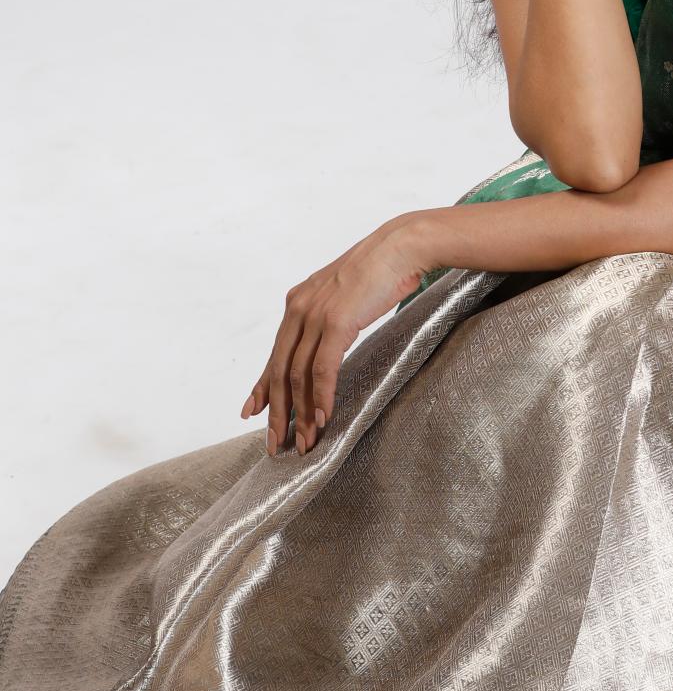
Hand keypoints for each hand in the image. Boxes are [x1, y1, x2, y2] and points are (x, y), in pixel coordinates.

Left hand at [240, 215, 434, 456]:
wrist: (402, 246)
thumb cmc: (381, 270)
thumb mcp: (344, 296)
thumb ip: (329, 318)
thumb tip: (330, 342)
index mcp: (298, 302)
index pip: (275, 354)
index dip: (262, 387)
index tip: (252, 412)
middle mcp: (299, 309)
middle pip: (279, 371)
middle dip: (276, 412)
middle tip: (274, 444)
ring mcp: (315, 316)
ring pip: (298, 375)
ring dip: (300, 413)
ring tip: (303, 442)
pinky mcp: (336, 322)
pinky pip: (322, 369)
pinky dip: (320, 397)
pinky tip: (321, 418)